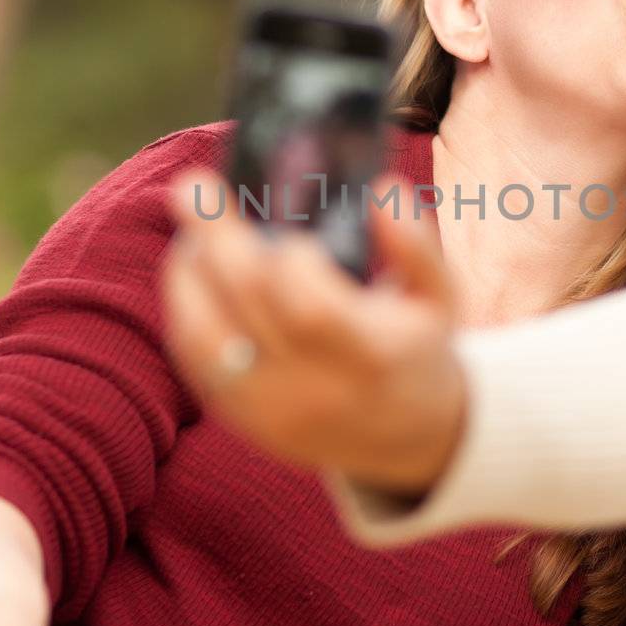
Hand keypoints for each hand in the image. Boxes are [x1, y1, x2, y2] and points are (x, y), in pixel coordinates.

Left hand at [161, 170, 467, 497]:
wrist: (402, 438)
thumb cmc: (414, 350)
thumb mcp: (438, 300)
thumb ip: (417, 245)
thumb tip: (384, 189)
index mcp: (369, 358)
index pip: (312, 309)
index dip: (291, 262)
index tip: (292, 234)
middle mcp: (313, 390)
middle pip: (246, 310)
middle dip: (214, 241)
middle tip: (193, 187)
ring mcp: (270, 409)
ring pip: (204, 337)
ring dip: (187, 276)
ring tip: (192, 233)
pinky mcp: (240, 418)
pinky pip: (194, 360)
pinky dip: (187, 309)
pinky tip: (195, 274)